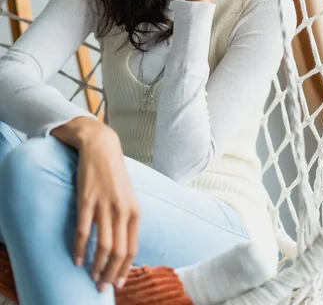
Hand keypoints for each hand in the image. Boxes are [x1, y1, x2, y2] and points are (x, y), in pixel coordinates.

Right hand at [73, 122, 139, 291]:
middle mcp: (122, 210)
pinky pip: (83, 232)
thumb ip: (127, 219)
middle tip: (101, 286)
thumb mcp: (128, 196)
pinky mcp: (86, 201)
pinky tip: (76, 260)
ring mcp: (104, 206)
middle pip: (118, 252)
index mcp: (135, 210)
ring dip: (96, 266)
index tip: (118, 284)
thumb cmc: (114, 174)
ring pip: (102, 246)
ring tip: (91, 276)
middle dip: (110, 274)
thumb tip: (123, 246)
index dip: (125, 269)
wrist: (101, 147)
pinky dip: (79, 249)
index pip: (132, 249)